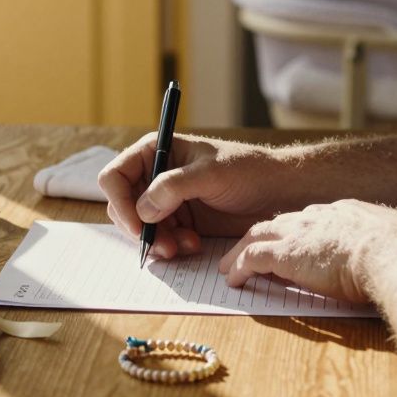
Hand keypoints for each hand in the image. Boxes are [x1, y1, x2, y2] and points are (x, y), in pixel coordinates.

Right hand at [98, 133, 289, 259]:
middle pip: (123, 205)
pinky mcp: (180, 221)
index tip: (138, 226)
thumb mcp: (212, 174)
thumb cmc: (250, 171)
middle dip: (140, 228)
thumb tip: (143, 209)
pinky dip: (171, 246)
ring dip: (158, 241)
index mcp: (157, 151)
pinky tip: (193, 245)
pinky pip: (160, 238)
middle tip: (163, 245)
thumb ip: (174, 187)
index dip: (121, 202)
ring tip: (184, 246)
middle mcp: (156, 175)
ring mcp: (167, 200)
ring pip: (141, 227)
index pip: (116, 176)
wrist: (279, 193)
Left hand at [218, 199, 396, 303]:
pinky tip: (233, 280)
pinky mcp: (285, 254)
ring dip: (240, 251)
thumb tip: (395, 263)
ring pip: (257, 236)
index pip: (311, 220)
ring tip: (229, 265)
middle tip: (247, 247)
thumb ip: (385, 250)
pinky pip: (252, 258)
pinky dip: (239, 267)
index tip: (289, 242)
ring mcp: (300, 233)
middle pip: (279, 222)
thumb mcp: (394, 246)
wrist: (396, 251)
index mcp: (346, 214)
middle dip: (261, 235)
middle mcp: (318, 217)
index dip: (296, 231)